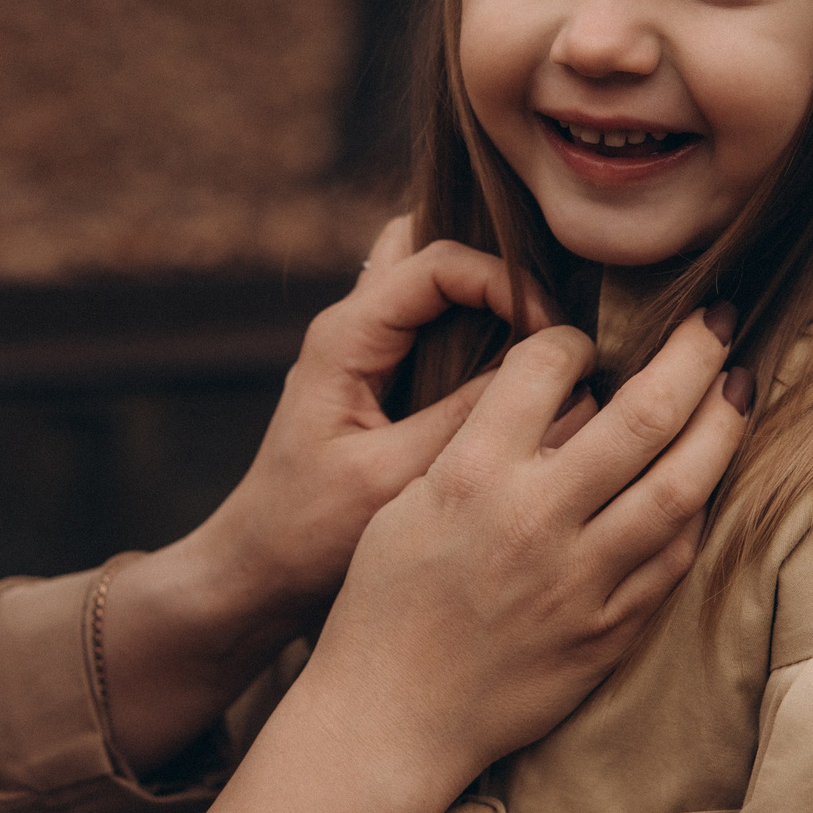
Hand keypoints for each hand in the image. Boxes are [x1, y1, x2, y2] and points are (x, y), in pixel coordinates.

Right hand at [186, 304, 751, 812]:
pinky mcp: (606, 634)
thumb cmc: (384, 604)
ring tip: (738, 386)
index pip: (545, 367)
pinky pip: (673, 560)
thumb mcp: (405, 504)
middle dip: (692, 353)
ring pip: (679, 487)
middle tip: (719, 317)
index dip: (573, 338)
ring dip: (721, 427)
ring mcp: (580, 581)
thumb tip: (551, 392)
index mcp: (469, 476)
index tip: (585, 337)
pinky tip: (703, 482)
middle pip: (642, 414)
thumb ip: (474, 445)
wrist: (390, 719)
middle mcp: (533, 520)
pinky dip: (694, 512)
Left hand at [189, 215, 558, 632]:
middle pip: (424, 243)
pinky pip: (432, 325)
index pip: (438, 263)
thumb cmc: (310, 532)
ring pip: (428, 279)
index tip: (553, 336)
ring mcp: (362, 349)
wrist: (259, 569)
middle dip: (491, 263)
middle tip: (546, 318)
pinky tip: (516, 374)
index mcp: (345, 338)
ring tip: (540, 341)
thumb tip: (547, 377)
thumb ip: (464, 421)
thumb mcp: (393, 480)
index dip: (505, 283)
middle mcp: (350, 327)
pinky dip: (475, 330)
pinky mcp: (377, 378)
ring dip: (483, 294)